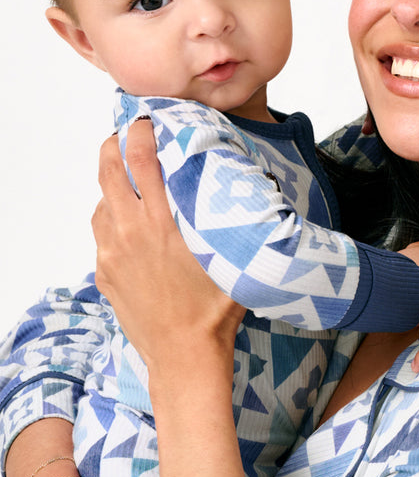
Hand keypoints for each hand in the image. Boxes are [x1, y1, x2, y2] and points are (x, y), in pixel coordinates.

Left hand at [92, 121, 244, 377]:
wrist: (184, 356)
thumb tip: (259, 192)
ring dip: (112, 186)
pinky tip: (128, 226)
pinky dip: (111, 221)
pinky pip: (101, 235)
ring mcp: (111, 252)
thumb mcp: (232, 260)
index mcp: (162, 222)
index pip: (141, 159)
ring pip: (101, 202)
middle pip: (107, 170)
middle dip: (113, 145)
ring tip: (128, 182)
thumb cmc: (215, 312)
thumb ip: (234, 222)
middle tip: (125, 135)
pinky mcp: (103, 272)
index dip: (140, 132)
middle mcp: (130, 231)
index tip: (146, 120)